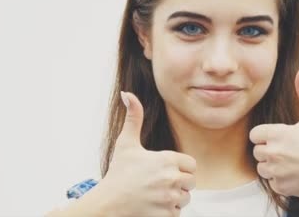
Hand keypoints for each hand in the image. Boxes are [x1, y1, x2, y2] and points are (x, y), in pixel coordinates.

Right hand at [98, 91, 196, 216]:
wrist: (108, 204)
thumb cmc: (118, 173)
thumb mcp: (126, 143)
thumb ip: (133, 117)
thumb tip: (127, 93)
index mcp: (167, 160)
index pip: (191, 165)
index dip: (180, 167)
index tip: (165, 169)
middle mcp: (172, 179)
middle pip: (191, 182)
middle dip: (179, 183)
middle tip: (159, 183)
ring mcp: (170, 198)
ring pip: (185, 198)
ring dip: (174, 198)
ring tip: (155, 194)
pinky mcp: (167, 215)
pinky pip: (178, 213)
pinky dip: (168, 211)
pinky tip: (153, 206)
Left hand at [249, 65, 298, 197]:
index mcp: (278, 135)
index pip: (254, 134)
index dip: (266, 135)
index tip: (280, 136)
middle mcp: (274, 154)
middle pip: (257, 151)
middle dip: (269, 150)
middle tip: (289, 149)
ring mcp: (277, 172)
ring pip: (262, 167)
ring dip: (273, 165)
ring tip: (292, 161)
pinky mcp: (281, 187)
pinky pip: (272, 181)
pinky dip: (280, 179)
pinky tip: (295, 173)